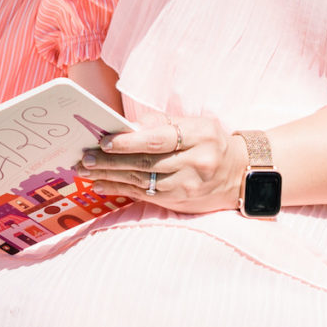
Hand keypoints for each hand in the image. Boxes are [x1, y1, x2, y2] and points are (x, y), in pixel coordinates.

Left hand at [78, 113, 246, 215]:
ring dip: (110, 176)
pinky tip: (101, 184)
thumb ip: (163, 124)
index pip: (159, 140)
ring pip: (142, 181)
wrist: (240, 173)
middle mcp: (195, 163)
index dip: (129, 142)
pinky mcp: (180, 202)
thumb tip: (126, 127)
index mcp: (199, 137)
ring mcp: (187, 185)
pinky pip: (145, 195)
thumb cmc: (211, 142)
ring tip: (86, 170)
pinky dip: (120, 189)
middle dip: (112, 161)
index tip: (104, 141)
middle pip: (146, 163)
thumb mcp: (196, 125)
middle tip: (86, 157)